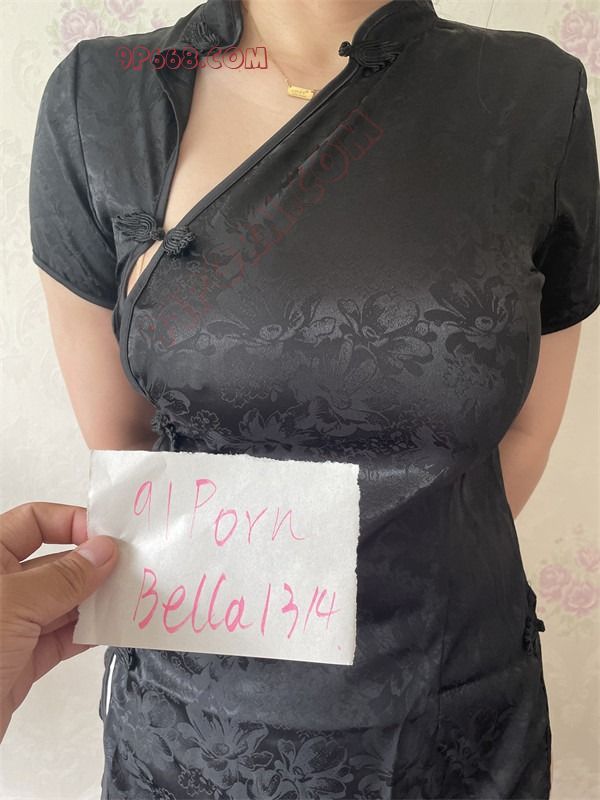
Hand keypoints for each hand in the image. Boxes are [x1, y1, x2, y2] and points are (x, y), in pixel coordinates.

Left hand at [0, 502, 118, 742]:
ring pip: (63, 601)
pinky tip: (113, 626)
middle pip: (55, 561)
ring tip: (130, 596)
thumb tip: (105, 549)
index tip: (106, 538)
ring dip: (96, 598)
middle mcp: (1, 589)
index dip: (70, 522)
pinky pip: (64, 638)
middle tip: (131, 567)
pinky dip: (89, 632)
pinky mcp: (21, 661)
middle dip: (92, 563)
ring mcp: (11, 626)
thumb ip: (64, 576)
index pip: (32, 522)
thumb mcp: (16, 603)